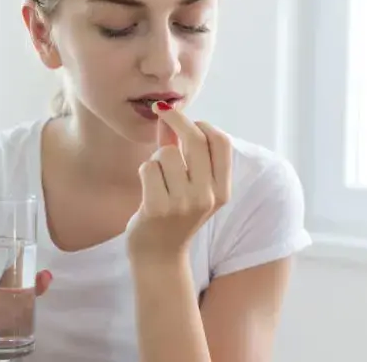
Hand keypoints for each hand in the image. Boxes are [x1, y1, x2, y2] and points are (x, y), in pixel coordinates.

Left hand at [126, 101, 231, 259]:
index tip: (185, 116)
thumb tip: (169, 113)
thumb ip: (180, 148)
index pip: (221, 142)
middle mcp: (207, 196)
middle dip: (176, 119)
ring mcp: (183, 204)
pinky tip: (147, 190)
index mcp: (222, 190)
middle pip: (196, 139)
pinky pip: (148, 167)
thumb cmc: (172, 215)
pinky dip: (144, 172)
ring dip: (156, 158)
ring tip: (157, 179)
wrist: (159, 257)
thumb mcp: (187, 185)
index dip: (202, 124)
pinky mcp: (158, 208)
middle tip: (161, 110)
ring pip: (167, 152)